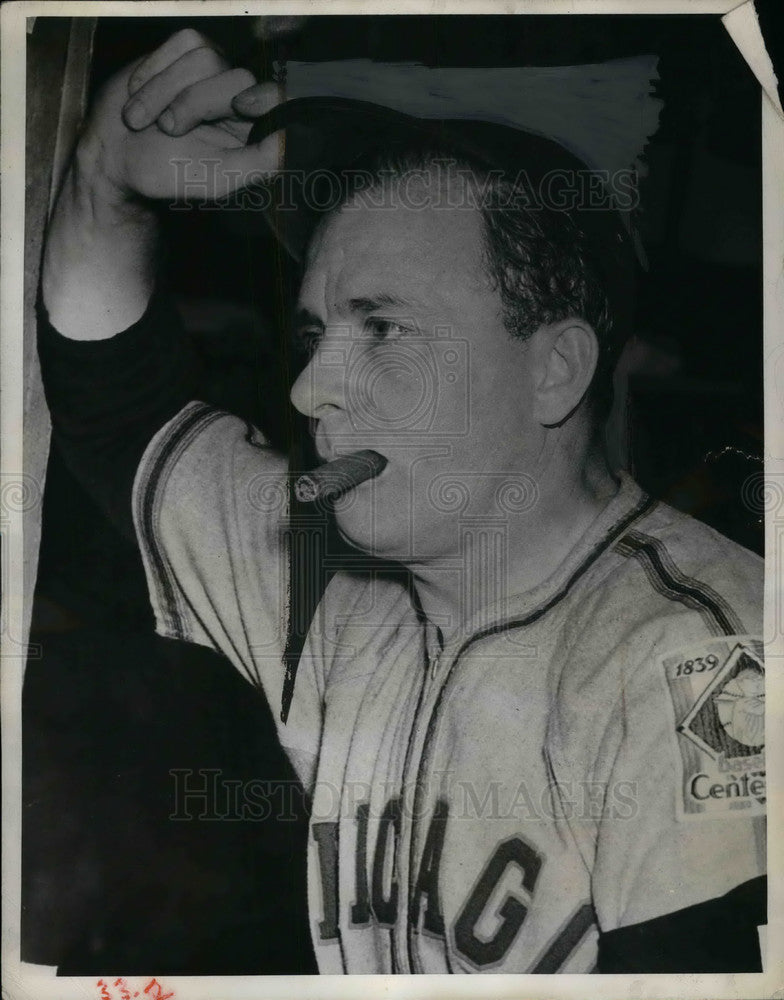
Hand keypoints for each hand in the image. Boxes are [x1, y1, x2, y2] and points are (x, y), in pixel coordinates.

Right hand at [78, 28, 280, 202]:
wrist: (115, 154)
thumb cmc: (167, 173)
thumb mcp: (218, 180)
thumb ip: (260, 163)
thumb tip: (291, 140)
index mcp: (255, 131)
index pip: (280, 101)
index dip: (268, 96)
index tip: (241, 107)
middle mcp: (241, 96)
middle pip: (237, 78)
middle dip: (194, 103)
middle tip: (167, 131)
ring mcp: (216, 70)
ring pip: (205, 58)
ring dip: (164, 91)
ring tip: (142, 119)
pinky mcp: (188, 50)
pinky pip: (182, 43)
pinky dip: (155, 70)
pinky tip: (140, 95)